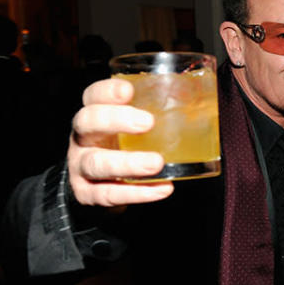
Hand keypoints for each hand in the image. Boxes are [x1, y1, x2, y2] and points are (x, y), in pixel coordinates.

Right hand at [68, 79, 173, 205]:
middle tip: (147, 123)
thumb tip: (202, 99)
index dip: (107, 91)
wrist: (96, 188)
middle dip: (116, 120)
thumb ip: (157, 115)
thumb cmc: (124, 149)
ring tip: (157, 163)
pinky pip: (109, 194)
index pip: (93, 96)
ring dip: (128, 163)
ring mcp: (80, 167)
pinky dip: (137, 193)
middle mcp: (83, 138)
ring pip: (96, 163)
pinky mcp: (87, 194)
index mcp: (95, 115)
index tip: (128, 90)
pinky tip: (162, 188)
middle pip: (87, 122)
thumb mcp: (132, 130)